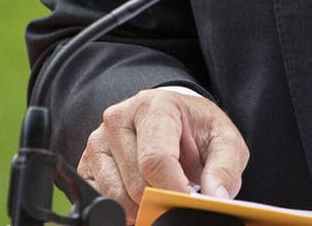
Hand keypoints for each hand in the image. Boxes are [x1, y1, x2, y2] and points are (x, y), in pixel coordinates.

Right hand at [76, 87, 247, 223]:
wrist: (176, 120)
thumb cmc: (197, 129)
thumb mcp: (224, 140)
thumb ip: (225, 167)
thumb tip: (217, 197)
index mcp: (153, 106)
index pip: (155, 159)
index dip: (173, 190)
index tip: (188, 204)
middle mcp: (119, 118)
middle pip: (136, 181)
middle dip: (161, 201)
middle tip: (179, 202)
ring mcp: (98, 141)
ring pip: (115, 194)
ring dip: (141, 207)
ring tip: (163, 194)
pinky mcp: (86, 163)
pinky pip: (99, 197)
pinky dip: (121, 207)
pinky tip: (139, 198)